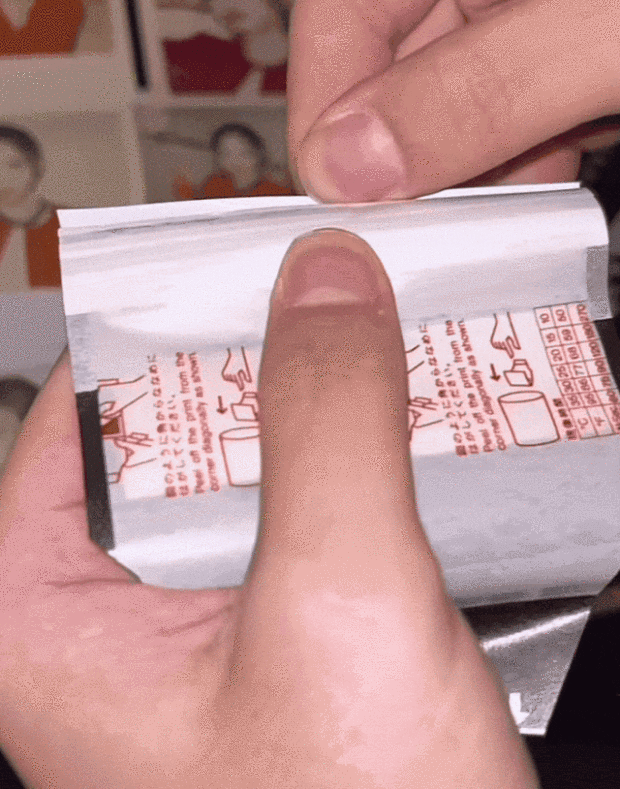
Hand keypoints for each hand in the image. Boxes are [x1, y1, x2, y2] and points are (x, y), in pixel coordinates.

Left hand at [0, 230, 537, 788]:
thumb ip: (326, 427)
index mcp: (47, 608)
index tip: (256, 257)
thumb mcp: (336, 608)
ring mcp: (197, 624)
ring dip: (328, 411)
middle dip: (272, 364)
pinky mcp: (274, 634)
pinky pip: (306, 513)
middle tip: (346, 290)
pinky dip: (359, 467)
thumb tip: (323, 278)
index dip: (173, 320)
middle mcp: (109, 611)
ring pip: (255, 468)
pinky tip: (415, 433)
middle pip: (180, 430)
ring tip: (392, 346)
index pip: (88, 406)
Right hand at [288, 0, 619, 200]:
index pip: (345, 4)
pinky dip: (512, 168)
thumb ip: (485, 88)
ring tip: (489, 222)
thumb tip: (354, 163)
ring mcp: (527, 5)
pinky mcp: (560, 55)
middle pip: (389, 69)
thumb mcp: (611, 27)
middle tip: (419, 233)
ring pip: (443, 109)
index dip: (327, 111)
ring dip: (460, 176)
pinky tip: (533, 194)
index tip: (340, 200)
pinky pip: (503, 121)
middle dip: (401, 160)